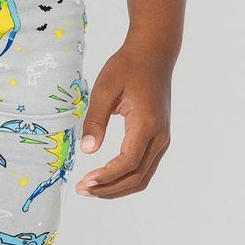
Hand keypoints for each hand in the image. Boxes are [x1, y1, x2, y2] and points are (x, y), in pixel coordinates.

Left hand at [76, 44, 172, 196]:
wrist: (153, 55)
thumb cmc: (127, 68)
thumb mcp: (104, 89)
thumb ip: (95, 120)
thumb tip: (87, 150)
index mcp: (147, 124)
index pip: (128, 162)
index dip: (106, 176)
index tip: (84, 182)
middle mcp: (160, 136)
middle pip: (137, 176)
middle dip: (109, 188)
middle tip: (82, 190)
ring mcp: (162, 139)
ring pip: (143, 176)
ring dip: (118, 188)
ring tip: (91, 188)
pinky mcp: (159, 138)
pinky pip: (145, 167)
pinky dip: (126, 178)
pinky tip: (106, 179)